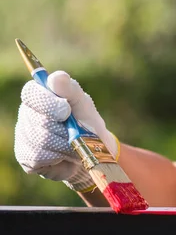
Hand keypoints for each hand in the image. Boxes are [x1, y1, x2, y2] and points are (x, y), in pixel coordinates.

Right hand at [14, 71, 118, 190]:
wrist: (92, 152)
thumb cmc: (86, 123)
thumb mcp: (83, 104)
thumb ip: (71, 90)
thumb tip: (56, 77)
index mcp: (40, 96)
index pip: (31, 93)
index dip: (48, 103)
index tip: (66, 111)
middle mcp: (27, 113)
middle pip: (40, 120)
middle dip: (64, 128)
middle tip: (76, 131)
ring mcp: (24, 135)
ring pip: (41, 140)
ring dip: (65, 144)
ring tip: (72, 144)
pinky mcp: (26, 156)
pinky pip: (40, 156)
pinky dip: (58, 156)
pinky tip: (63, 154)